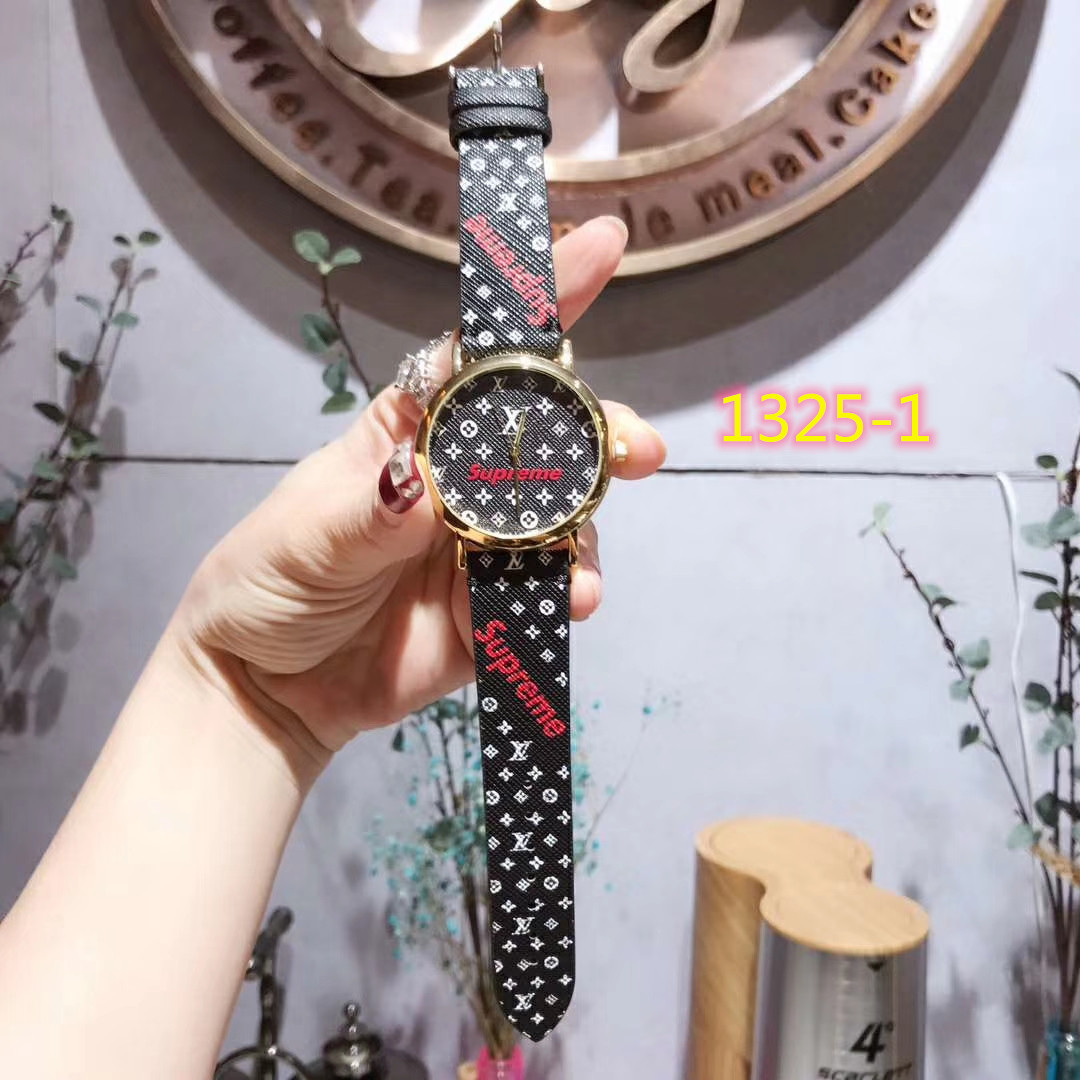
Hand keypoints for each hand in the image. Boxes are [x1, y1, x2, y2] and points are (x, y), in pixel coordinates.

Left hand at [172, 217, 665, 771]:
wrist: (269, 687)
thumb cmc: (270, 581)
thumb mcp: (305, 535)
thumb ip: (369, 513)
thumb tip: (424, 486)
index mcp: (411, 434)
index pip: (480, 359)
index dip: (540, 302)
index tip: (600, 246)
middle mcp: (461, 482)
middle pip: (547, 439)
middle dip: (600, 432)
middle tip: (638, 448)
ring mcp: (484, 547)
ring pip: (563, 519)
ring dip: (587, 530)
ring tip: (581, 566)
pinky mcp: (495, 610)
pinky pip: (546, 594)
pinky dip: (568, 595)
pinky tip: (572, 602)